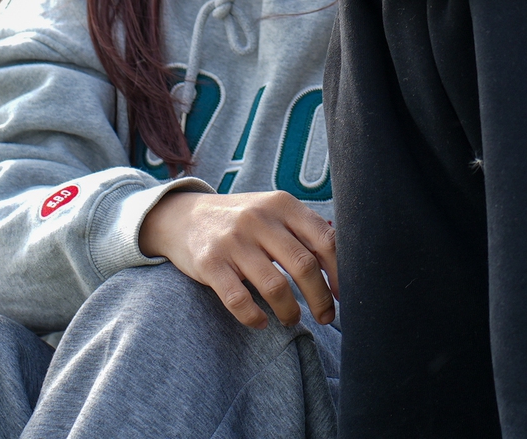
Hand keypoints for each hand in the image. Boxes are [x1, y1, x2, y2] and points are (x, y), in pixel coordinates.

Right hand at [137, 189, 337, 328]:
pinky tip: (261, 322)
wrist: (183, 216)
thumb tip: (342, 266)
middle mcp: (259, 219)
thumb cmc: (242, 221)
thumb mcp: (272, 212)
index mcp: (282, 204)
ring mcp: (233, 241)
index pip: (324, 239)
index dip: (339, 271)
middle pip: (303, 266)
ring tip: (293, 320)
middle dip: (320, 298)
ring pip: (275, 286)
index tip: (343, 294)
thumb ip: (303, 231)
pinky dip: (254, 317)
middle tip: (326, 317)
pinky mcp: (210, 264)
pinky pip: (239, 300)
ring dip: (290, 311)